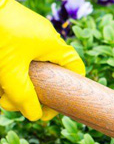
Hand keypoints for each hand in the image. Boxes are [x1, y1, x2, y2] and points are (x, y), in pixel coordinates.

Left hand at [0, 0, 84, 120]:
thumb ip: (24, 96)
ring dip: (14, 81)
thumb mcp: (10, 72)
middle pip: (48, 71)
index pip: (75, 69)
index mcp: (54, 44)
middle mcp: (45, 36)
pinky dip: (8, 67)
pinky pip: (17, 53)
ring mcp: (29, 30)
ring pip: (29, 64)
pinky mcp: (13, 27)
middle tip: (13, 102)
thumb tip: (35, 116)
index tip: (51, 105)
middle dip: (31, 90)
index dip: (69, 89)